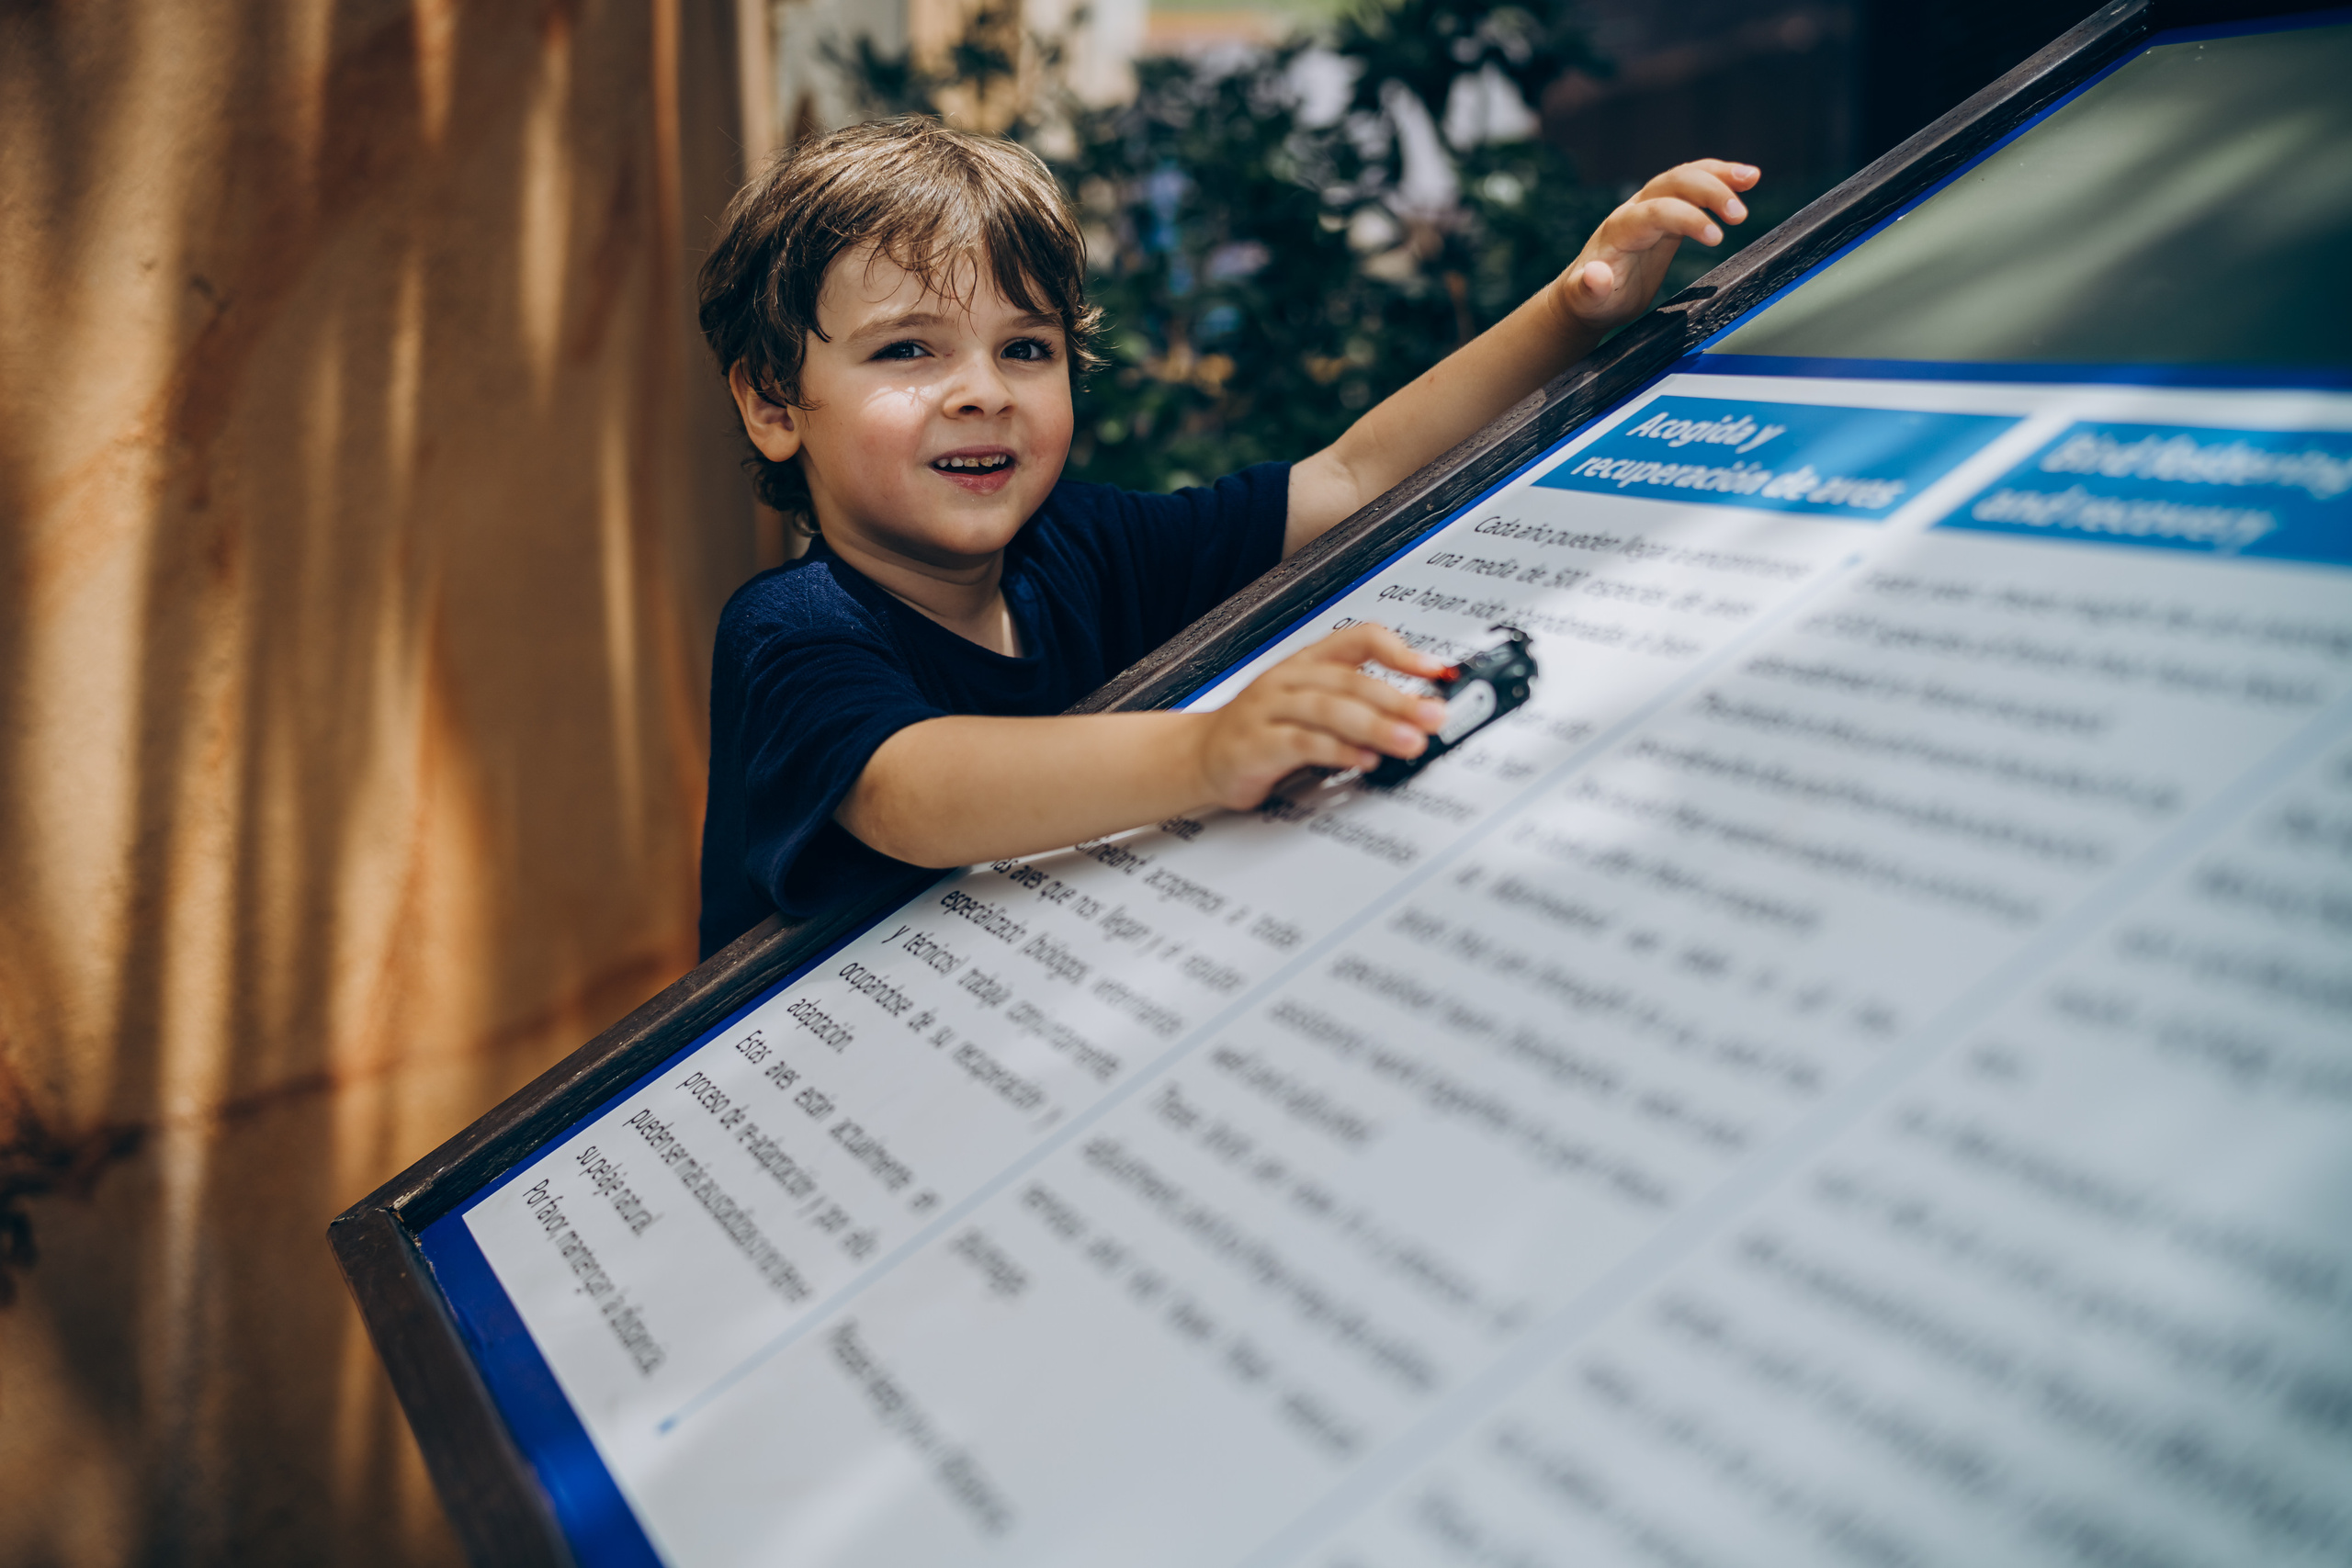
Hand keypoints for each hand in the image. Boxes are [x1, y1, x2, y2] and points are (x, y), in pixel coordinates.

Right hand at [1193, 624, 1451, 808]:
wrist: (1200, 756)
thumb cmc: (1262, 731)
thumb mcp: (1311, 709)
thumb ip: (1356, 708)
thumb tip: (1416, 718)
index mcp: (1306, 662)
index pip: (1358, 638)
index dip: (1400, 651)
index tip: (1436, 671)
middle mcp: (1287, 679)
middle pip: (1350, 680)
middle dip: (1399, 699)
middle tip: (1433, 716)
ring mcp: (1268, 709)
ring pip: (1328, 709)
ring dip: (1375, 726)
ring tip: (1409, 741)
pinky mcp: (1255, 743)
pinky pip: (1301, 742)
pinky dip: (1337, 751)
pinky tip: (1363, 759)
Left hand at [1550, 160, 1759, 335]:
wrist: (1587, 294)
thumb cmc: (1587, 300)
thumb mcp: (1584, 301)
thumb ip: (1589, 289)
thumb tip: (1595, 275)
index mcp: (1619, 230)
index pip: (1657, 211)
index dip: (1687, 219)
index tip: (1717, 238)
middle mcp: (1635, 211)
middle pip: (1674, 183)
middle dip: (1709, 191)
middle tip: (1740, 215)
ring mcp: (1652, 209)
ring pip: (1687, 177)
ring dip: (1720, 175)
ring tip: (1753, 178)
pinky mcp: (1667, 216)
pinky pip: (1694, 189)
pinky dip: (1719, 182)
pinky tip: (1745, 182)